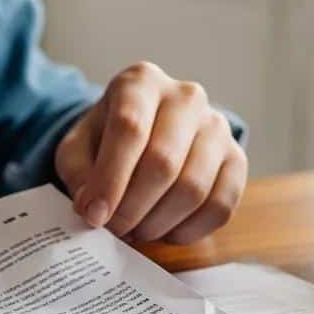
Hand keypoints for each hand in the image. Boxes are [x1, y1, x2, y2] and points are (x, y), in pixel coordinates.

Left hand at [55, 62, 246, 244]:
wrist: (148, 130)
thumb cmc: (107, 138)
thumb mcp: (78, 146)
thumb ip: (79, 173)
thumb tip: (93, 207)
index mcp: (141, 82)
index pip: (129, 128)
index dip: (110, 179)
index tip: (95, 215)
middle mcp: (186, 97)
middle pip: (163, 161)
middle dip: (133, 208)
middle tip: (115, 230)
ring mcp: (217, 126)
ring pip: (193, 188)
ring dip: (159, 223)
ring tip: (136, 230)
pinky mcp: (236, 158)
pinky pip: (220, 205)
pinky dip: (189, 230)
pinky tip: (165, 231)